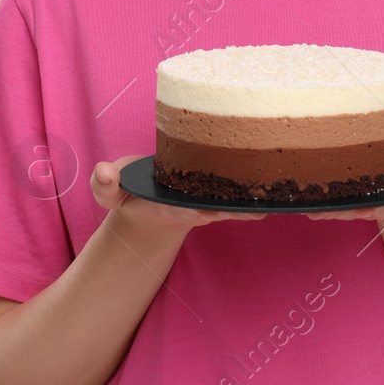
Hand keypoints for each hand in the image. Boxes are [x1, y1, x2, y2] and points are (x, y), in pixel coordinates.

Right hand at [92, 155, 268, 232]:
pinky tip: (280, 184)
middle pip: (218, 210)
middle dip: (234, 209)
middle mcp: (193, 208)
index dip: (194, 210)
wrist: (150, 199)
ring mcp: (210, 203)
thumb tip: (103, 173)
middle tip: (255, 206)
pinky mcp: (222, 195)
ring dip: (254, 202)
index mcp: (169, 207)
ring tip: (276, 196)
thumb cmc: (131, 191)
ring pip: (236, 204)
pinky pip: (242, 195)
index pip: (183, 211)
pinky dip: (259, 191)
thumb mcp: (111, 191)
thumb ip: (104, 186)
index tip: (204, 211)